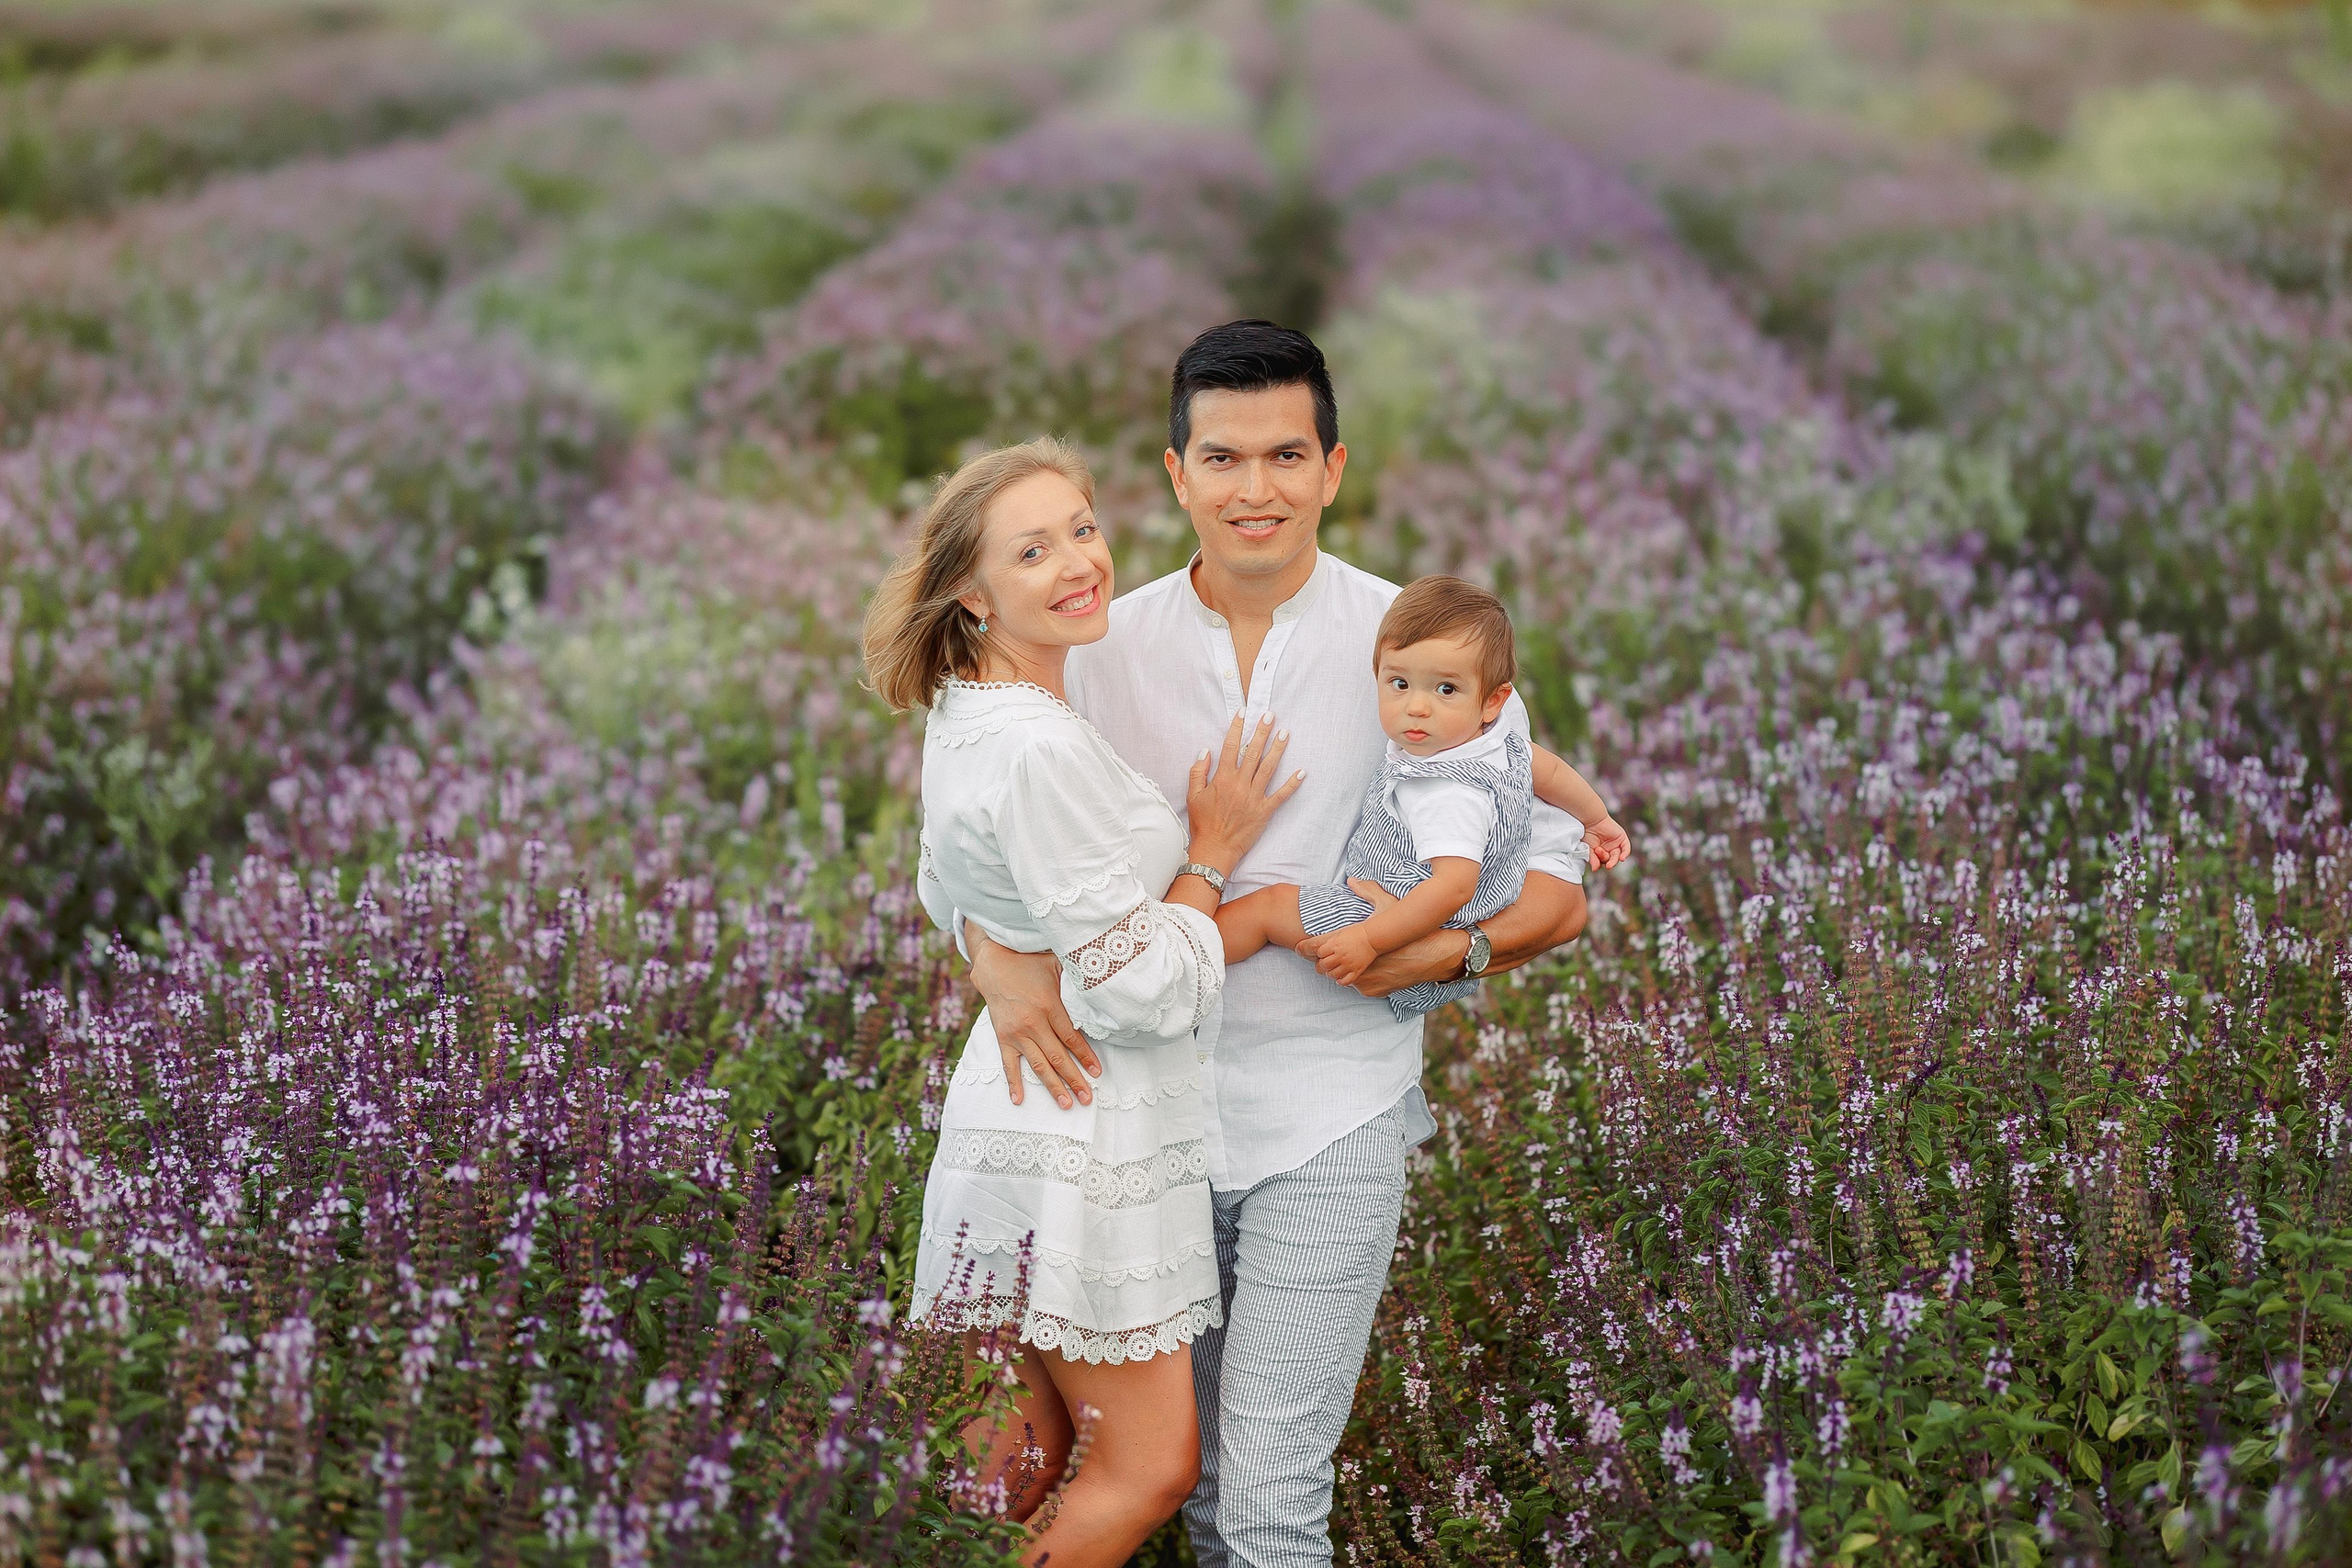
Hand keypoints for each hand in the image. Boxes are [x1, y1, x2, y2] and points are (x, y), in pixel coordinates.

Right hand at [968, 927, 1098, 1109]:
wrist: (993, 963)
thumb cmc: (1029, 964)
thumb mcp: (1056, 966)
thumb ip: (1074, 982)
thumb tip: (1097, 991)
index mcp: (1049, 1006)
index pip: (1071, 1038)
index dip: (1086, 1056)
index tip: (1097, 1072)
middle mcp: (1033, 1023)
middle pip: (1058, 1057)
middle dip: (1074, 1079)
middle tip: (1087, 1098)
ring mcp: (1016, 1033)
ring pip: (1038, 1065)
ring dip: (1053, 1086)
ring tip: (1066, 1104)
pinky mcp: (1003, 1037)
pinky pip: (1008, 1064)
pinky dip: (1014, 1083)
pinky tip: (1019, 1099)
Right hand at [1185, 712, 1304, 872]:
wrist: (1214, 849)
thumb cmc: (1202, 824)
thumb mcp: (1193, 795)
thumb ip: (1197, 772)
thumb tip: (1206, 751)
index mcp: (1222, 778)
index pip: (1231, 747)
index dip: (1237, 727)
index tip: (1243, 713)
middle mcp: (1239, 784)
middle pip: (1253, 752)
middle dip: (1262, 732)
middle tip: (1270, 715)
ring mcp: (1254, 797)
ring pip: (1268, 768)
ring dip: (1277, 749)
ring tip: (1285, 733)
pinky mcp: (1264, 811)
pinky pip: (1281, 795)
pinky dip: (1292, 784)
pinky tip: (1302, 772)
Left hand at [1294, 879, 1398, 968]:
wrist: (1394, 939)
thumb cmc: (1385, 921)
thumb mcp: (1375, 901)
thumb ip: (1363, 890)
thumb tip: (1352, 880)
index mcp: (1338, 937)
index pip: (1312, 946)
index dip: (1304, 948)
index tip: (1301, 947)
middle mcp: (1341, 952)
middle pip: (1320, 963)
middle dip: (1320, 961)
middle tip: (1324, 956)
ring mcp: (1350, 964)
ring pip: (1330, 973)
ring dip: (1331, 970)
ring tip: (1335, 964)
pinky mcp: (1359, 973)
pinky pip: (1343, 981)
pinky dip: (1342, 978)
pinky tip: (1346, 971)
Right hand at [1584, 814, 1630, 870]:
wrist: (1592, 820)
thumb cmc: (1588, 833)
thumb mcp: (1588, 848)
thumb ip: (1592, 859)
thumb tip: (1595, 870)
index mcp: (1601, 851)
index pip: (1603, 861)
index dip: (1599, 862)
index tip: (1595, 862)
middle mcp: (1609, 848)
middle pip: (1611, 859)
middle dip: (1607, 862)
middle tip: (1605, 863)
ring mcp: (1616, 843)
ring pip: (1618, 856)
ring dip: (1614, 861)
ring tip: (1609, 864)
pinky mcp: (1622, 838)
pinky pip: (1626, 848)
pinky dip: (1625, 854)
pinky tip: (1622, 858)